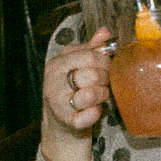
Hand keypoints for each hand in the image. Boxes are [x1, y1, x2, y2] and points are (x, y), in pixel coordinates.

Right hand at [40, 28, 112, 160]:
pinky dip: (96, 113)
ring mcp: (58, 103)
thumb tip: (105, 32)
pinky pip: (89, 115)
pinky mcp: (67, 122)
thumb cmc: (71, 93)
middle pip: (92, 74)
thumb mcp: (76, 67)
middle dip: (105, 78)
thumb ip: (90, 49)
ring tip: (100, 96)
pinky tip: (94, 111)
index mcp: (56, 65)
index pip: (88, 55)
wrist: (60, 128)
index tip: (107, 67)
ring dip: (102, 95)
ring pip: (91, 94)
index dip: (104, 61)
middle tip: (104, 83)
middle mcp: (53, 82)